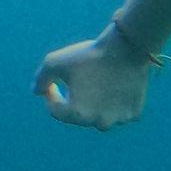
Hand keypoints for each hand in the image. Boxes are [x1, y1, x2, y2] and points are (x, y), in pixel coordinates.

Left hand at [33, 33, 151, 130]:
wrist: (127, 47)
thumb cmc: (89, 55)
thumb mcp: (54, 62)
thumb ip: (41, 78)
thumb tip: (37, 92)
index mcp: (78, 113)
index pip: (56, 111)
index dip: (51, 96)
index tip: (54, 84)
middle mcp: (99, 122)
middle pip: (78, 115)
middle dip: (73, 101)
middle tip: (76, 82)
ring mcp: (118, 119)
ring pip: (99, 116)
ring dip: (94, 105)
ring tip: (95, 85)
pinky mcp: (133, 114)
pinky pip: (118, 112)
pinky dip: (113, 104)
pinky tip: (112, 87)